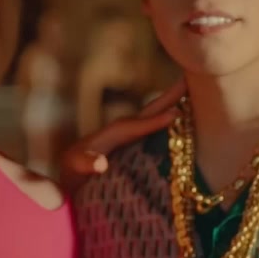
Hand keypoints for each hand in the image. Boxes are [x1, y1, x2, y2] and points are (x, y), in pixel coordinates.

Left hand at [60, 78, 185, 191]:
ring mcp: (126, 139)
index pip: (135, 126)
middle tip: (189, 80)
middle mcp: (121, 132)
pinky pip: (152, 131)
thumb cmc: (70, 172)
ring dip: (170, 106)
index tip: (175, 114)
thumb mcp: (73, 167)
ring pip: (152, 119)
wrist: (66, 177)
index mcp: (110, 135)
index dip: (153, 121)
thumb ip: (85, 163)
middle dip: (168, 98)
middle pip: (148, 112)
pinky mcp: (130, 147)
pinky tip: (181, 122)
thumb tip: (101, 163)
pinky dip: (167, 122)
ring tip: (192, 95)